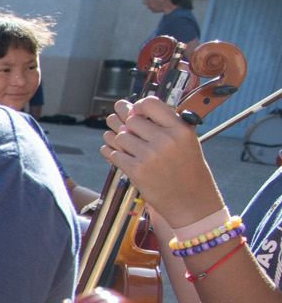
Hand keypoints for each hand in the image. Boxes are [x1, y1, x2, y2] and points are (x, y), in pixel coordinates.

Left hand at [102, 96, 225, 230]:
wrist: (190, 199)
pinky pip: (114, 154)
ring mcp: (151, 155)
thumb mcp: (184, 140)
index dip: (138, 107)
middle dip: (129, 128)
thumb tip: (127, 107)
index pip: (149, 103)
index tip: (136, 113)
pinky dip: (112, 154)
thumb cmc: (185, 168)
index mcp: (180, 128)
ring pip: (120, 137)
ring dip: (120, 142)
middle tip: (134, 137)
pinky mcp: (137, 170)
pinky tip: (119, 156)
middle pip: (131, 121)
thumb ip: (161, 124)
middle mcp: (166, 139)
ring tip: (129, 149)